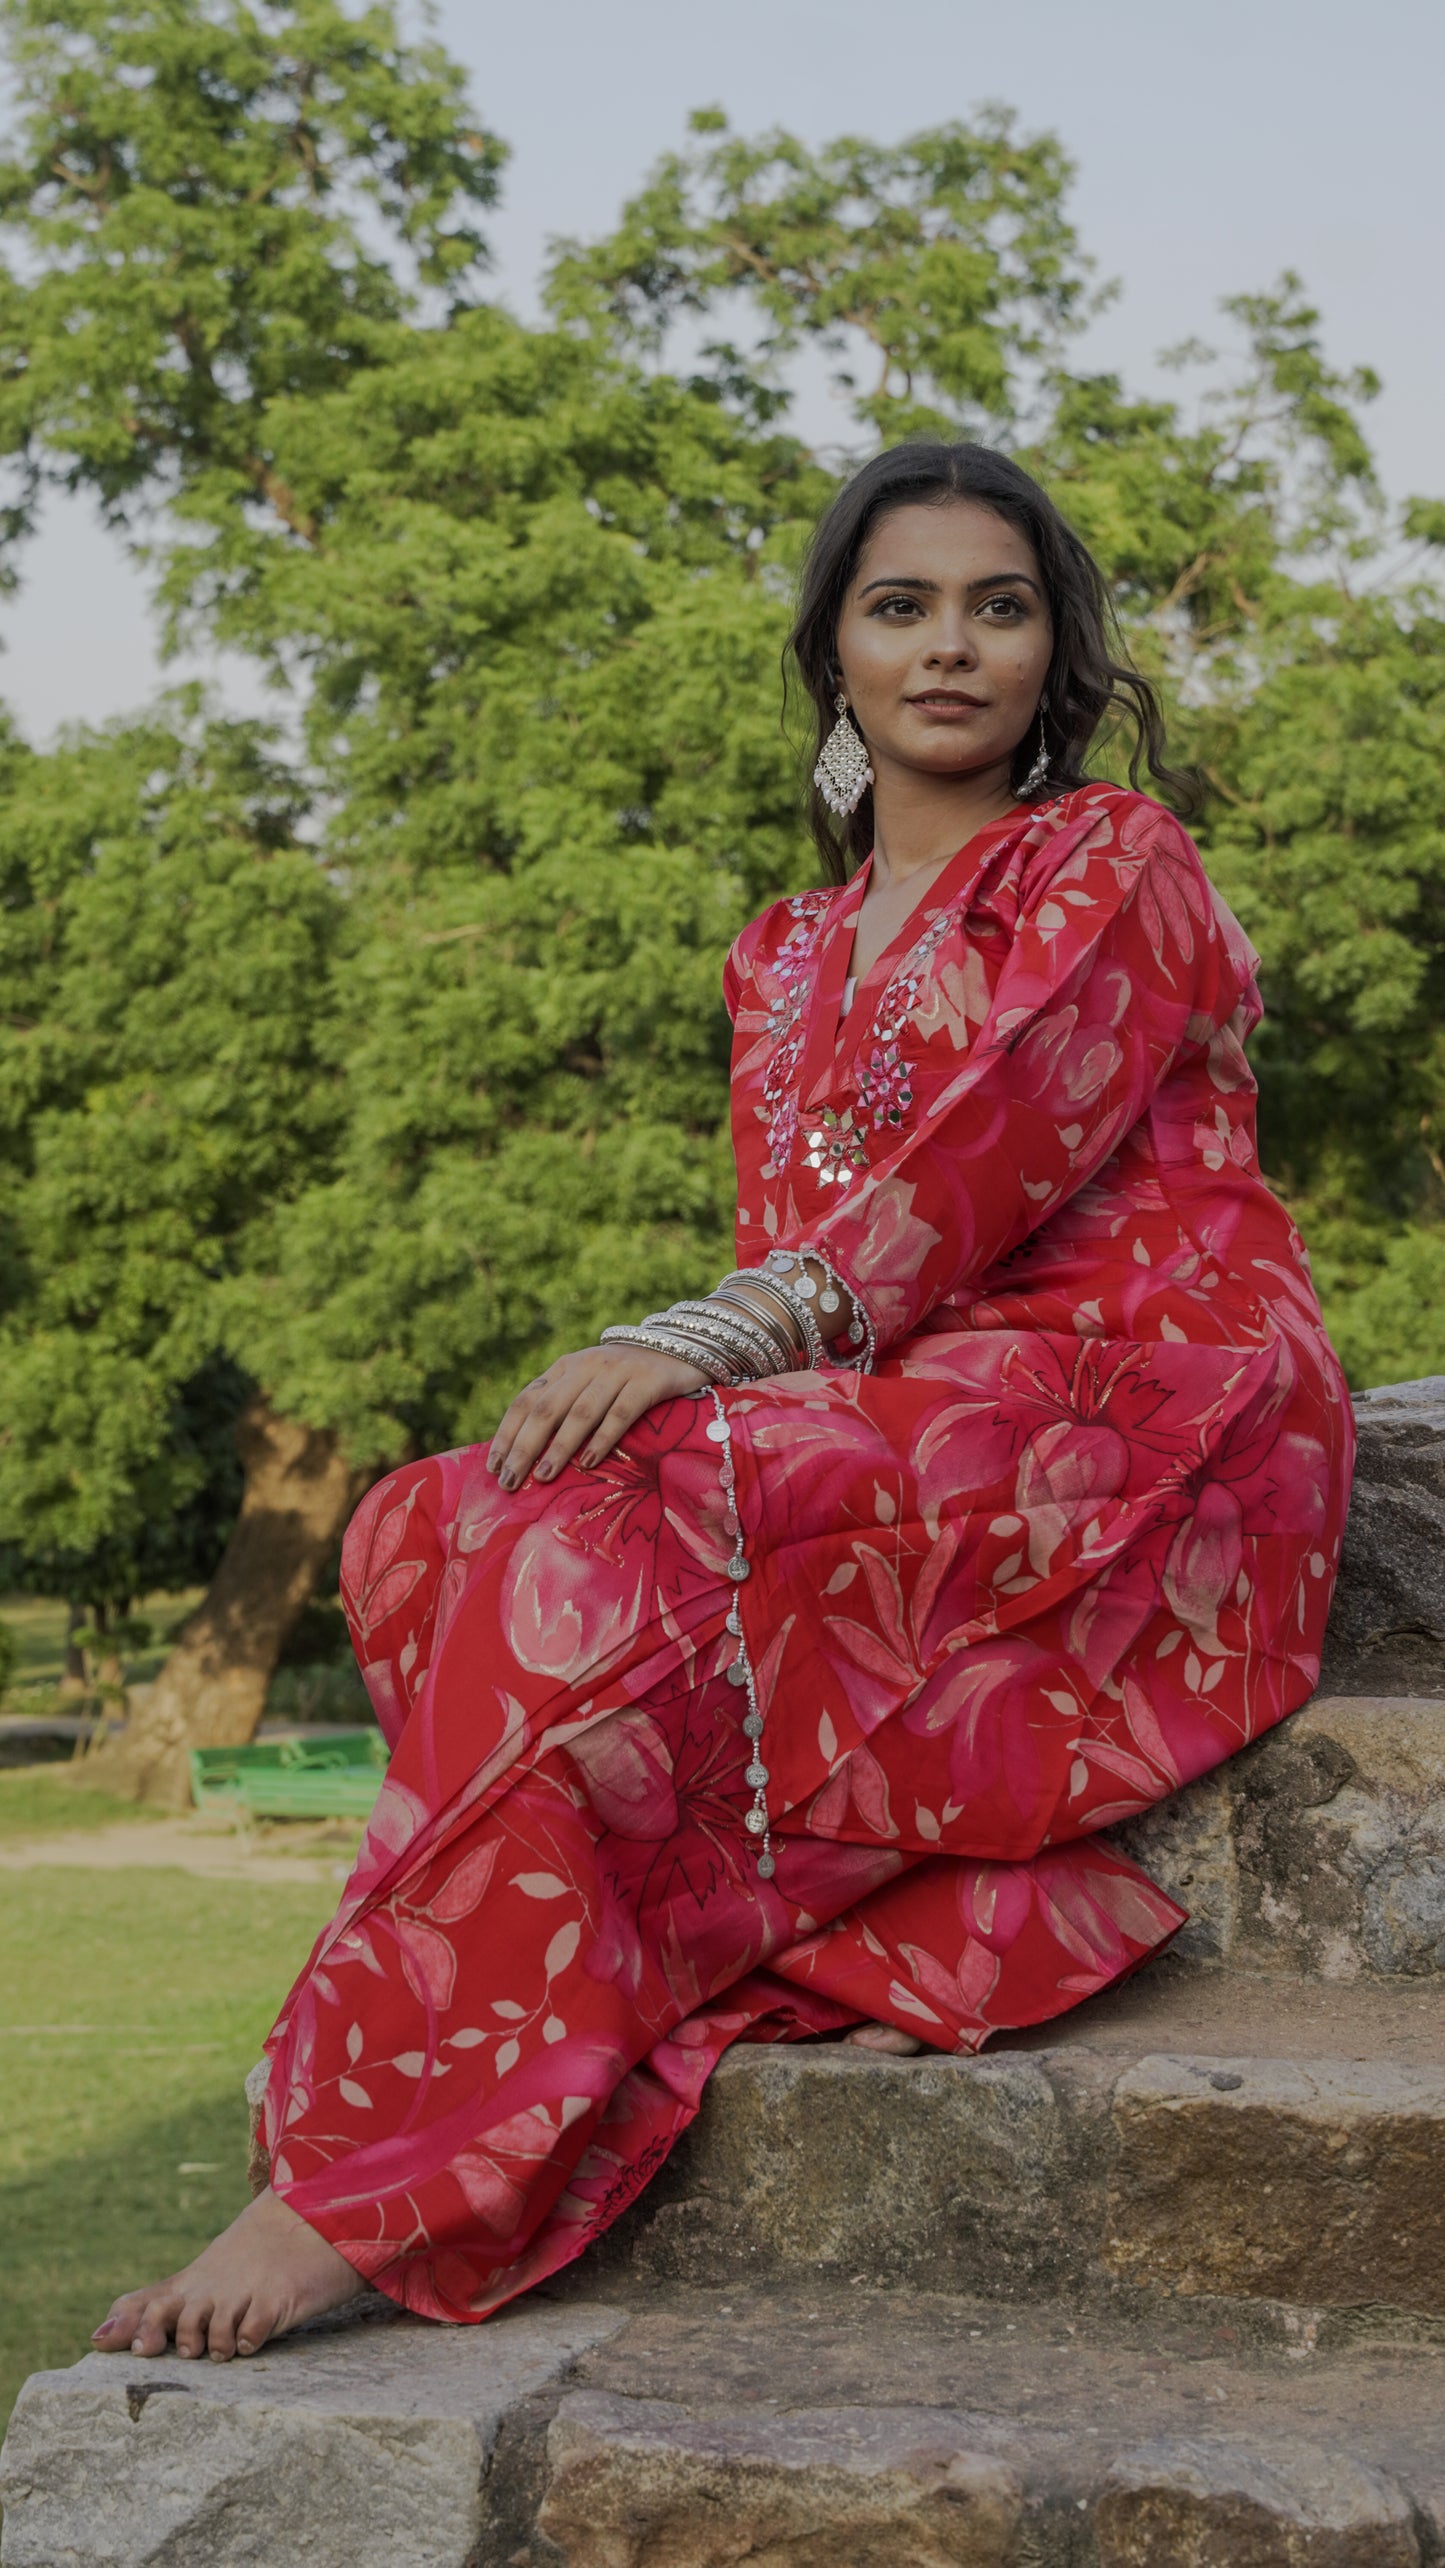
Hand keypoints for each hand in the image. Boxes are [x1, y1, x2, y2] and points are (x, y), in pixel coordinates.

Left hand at [486, 1345, 706, 1489]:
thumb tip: (526, 1453)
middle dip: (524, 1447)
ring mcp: (617, 1372)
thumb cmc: (627, 1377)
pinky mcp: (647, 1381)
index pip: (526, 1400)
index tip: (494, 1467)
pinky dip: (602, 1438)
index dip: (507, 1434)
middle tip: (510, 1482)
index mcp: (564, 1368)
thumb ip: (563, 1406)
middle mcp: (585, 1366)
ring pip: (580, 1412)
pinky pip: (620, 1413)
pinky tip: (590, 1462)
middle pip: (546, 1409)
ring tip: (544, 1476)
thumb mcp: (589, 1383)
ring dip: (558, 1447)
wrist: (681, 1346)